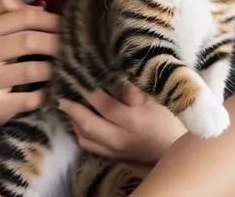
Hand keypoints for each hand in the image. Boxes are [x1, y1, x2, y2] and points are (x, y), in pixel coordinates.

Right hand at [0, 0, 60, 132]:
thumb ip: (8, 11)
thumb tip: (41, 8)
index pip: (24, 17)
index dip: (50, 19)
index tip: (66, 24)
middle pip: (30, 42)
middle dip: (57, 42)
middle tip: (72, 46)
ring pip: (32, 70)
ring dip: (55, 67)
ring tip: (65, 66)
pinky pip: (31, 99)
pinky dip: (46, 93)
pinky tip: (52, 89)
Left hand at [59, 84, 186, 163]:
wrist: (172, 151)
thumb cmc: (167, 119)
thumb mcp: (157, 100)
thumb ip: (137, 90)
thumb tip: (121, 77)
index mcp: (133, 120)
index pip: (104, 105)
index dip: (88, 91)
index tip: (77, 76)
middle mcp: (121, 138)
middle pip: (88, 125)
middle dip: (72, 109)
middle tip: (61, 95)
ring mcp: (115, 150)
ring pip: (85, 138)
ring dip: (73, 121)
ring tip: (66, 105)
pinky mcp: (113, 158)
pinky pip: (89, 147)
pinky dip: (80, 133)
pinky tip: (77, 122)